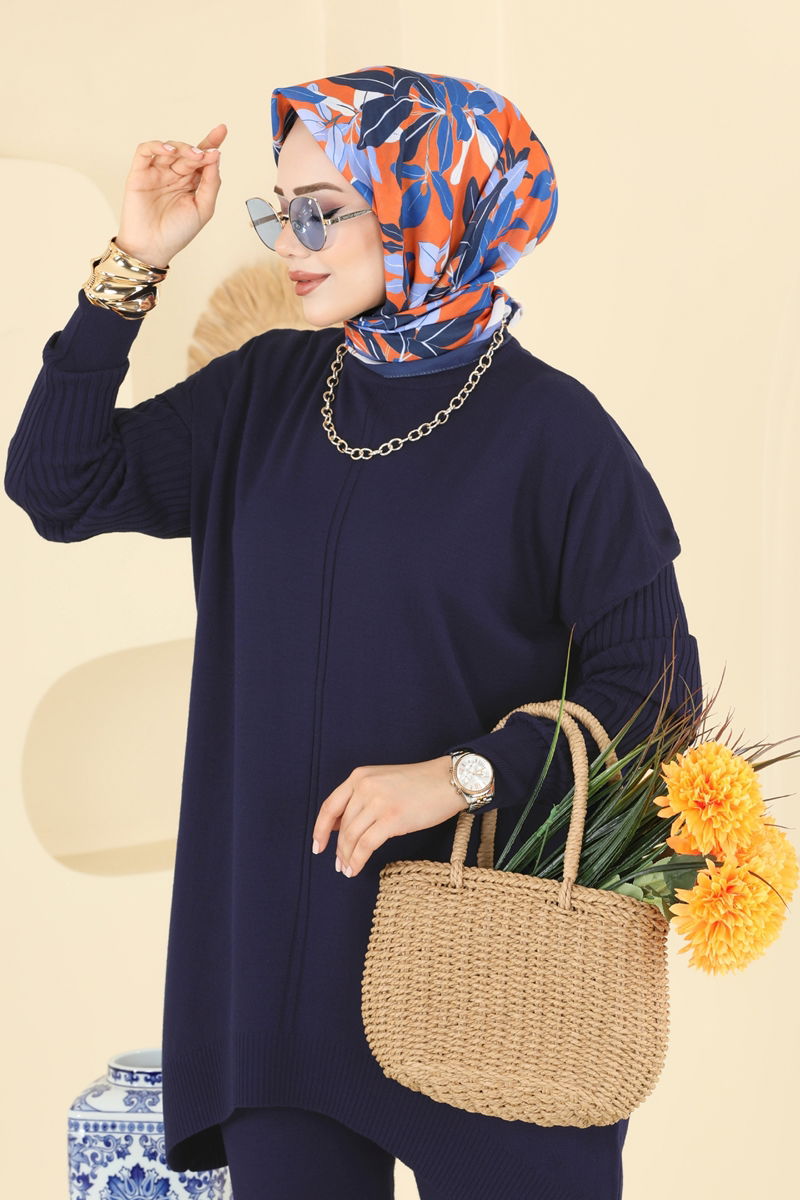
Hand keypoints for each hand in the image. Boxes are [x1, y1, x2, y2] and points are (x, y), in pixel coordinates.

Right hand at [114, 123, 227, 266]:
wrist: (153, 248)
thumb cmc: (178, 233)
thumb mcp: (203, 209)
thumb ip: (211, 183)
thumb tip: (216, 156)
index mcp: (191, 184)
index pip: (201, 158)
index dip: (211, 143)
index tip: (222, 130)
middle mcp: (174, 175)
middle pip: (188, 152)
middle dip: (198, 151)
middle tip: (205, 155)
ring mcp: (156, 173)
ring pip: (169, 148)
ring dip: (182, 148)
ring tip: (192, 156)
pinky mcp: (139, 173)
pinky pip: (145, 151)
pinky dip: (157, 146)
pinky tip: (169, 151)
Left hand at [311, 755, 465, 877]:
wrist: (448, 781)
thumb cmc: (419, 785)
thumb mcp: (382, 782)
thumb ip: (360, 798)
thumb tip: (338, 826)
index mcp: (359, 776)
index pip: (330, 806)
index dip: (320, 829)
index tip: (317, 846)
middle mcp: (365, 786)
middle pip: (343, 826)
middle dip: (338, 848)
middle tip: (338, 864)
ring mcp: (378, 802)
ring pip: (352, 836)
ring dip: (347, 857)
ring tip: (347, 869)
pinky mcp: (392, 818)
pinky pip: (366, 845)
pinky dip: (357, 860)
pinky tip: (356, 869)